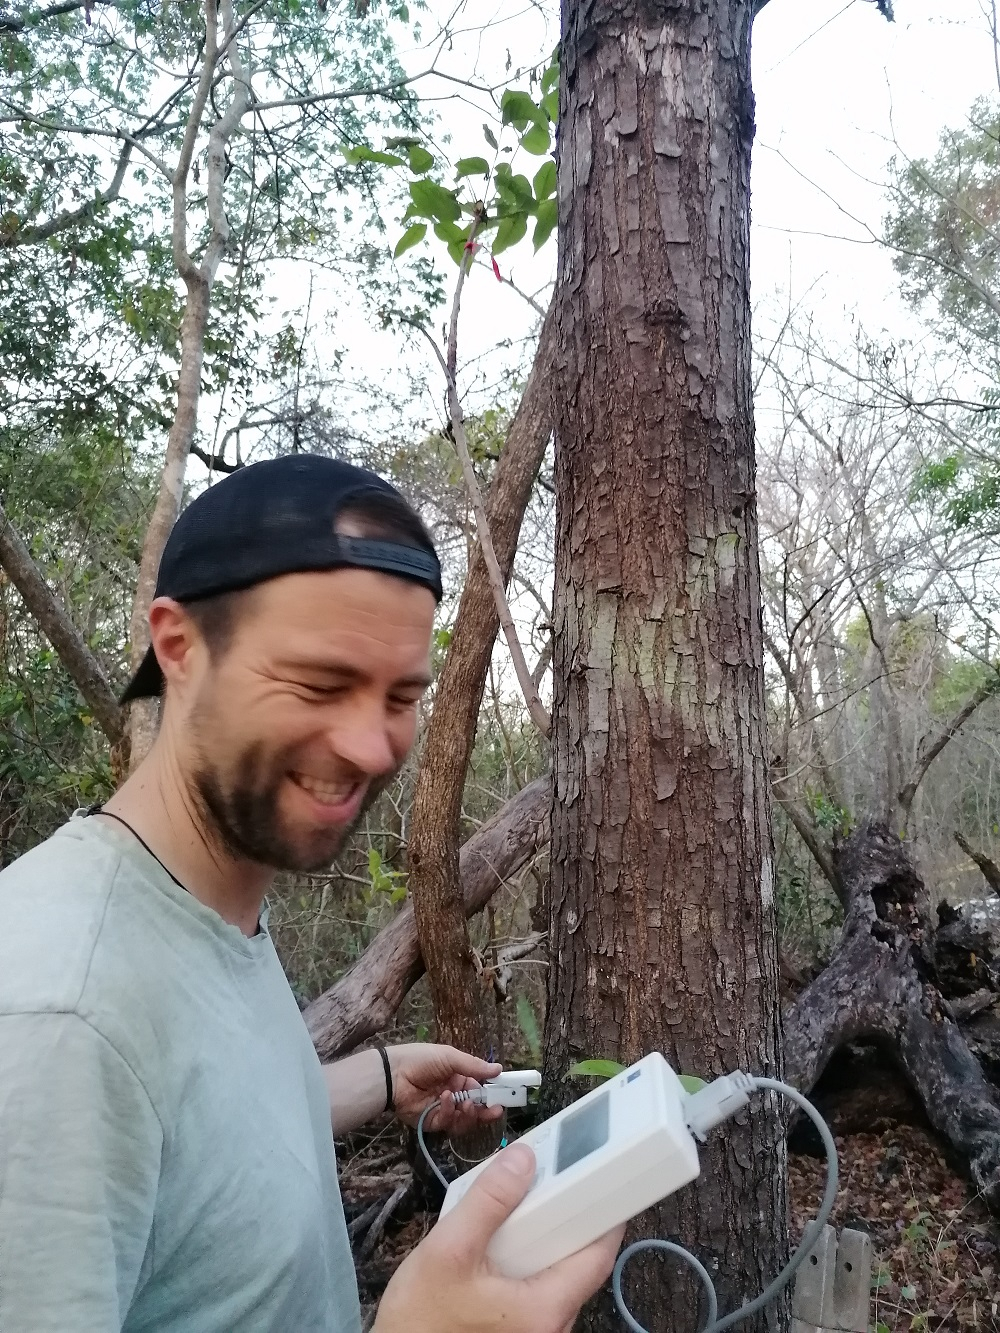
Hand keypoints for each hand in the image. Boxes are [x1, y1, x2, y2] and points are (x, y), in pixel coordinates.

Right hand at [373, 1141, 623, 1332]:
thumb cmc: (421, 1321)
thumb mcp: (448, 1250)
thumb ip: (489, 1202)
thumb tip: (524, 1159)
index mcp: (545, 1310)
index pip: (598, 1257)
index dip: (607, 1214)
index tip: (605, 1177)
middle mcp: (550, 1327)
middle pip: (578, 1264)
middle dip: (567, 1220)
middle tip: (550, 1181)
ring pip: (554, 1276)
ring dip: (543, 1240)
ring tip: (520, 1206)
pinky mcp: (516, 1332)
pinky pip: (535, 1290)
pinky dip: (527, 1261)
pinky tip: (501, 1241)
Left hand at [387, 1043, 503, 1133]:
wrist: (393, 1075)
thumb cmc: (421, 1060)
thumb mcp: (450, 1057)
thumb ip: (474, 1066)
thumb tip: (499, 1069)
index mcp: (459, 1078)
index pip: (482, 1089)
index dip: (493, 1094)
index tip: (504, 1097)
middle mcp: (455, 1095)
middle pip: (477, 1109)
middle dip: (486, 1110)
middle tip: (495, 1110)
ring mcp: (445, 1110)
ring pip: (466, 1120)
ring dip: (470, 1113)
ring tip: (468, 1104)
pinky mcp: (433, 1122)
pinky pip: (449, 1123)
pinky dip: (450, 1112)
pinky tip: (445, 1099)